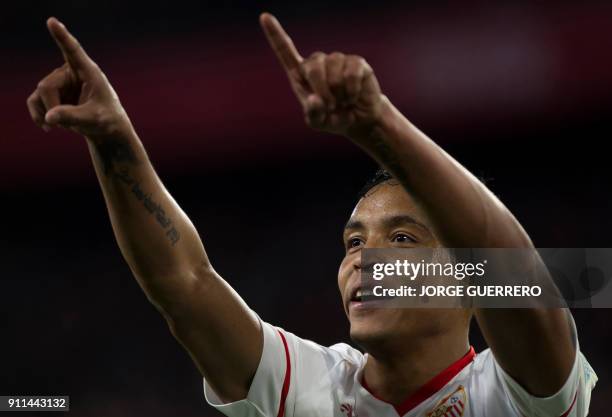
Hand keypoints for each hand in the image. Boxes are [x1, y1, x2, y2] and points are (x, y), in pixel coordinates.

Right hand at [27, 18, 130, 139]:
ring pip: (39, 94)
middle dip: (52, 107)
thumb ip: (72, 117)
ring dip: (46, 113)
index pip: (73, 51)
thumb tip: (49, 117)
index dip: (62, 36)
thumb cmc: (107, 120)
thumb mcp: (93, 119)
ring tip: (60, 126)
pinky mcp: (53, 92)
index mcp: (89, 72)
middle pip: (47, 86)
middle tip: (63, 124)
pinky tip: (48, 126)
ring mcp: (60, 81)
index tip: (52, 21)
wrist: (105, 128)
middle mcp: (72, 72)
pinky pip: (34, 101)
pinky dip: (38, 115)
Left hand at [260, 13, 384, 137]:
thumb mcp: (318, 123)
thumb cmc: (333, 118)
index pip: (285, 51)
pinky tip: (353, 97)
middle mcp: (317, 63)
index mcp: (301, 75)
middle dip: (322, 90)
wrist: (358, 119)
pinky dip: (351, 89)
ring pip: (333, 68)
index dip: (275, 34)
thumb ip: (312, 114)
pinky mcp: (356, 62)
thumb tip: (316, 99)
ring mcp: (337, 60)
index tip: (265, 17)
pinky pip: (351, 71)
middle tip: (330, 106)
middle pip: (313, 67)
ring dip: (338, 92)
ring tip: (342, 102)